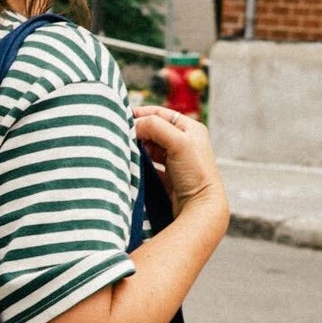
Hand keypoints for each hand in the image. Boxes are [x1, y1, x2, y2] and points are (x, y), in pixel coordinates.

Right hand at [133, 106, 228, 221]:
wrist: (201, 209)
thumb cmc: (196, 174)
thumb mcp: (178, 142)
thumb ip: (155, 127)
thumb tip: (133, 125)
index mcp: (191, 129)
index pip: (160, 113)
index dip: (142, 113)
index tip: (122, 118)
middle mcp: (185, 143)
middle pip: (154, 130)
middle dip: (137, 132)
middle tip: (120, 135)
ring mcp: (176, 161)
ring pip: (150, 148)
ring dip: (137, 148)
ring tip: (124, 149)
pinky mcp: (169, 178)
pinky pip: (149, 166)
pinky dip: (140, 164)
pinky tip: (131, 166)